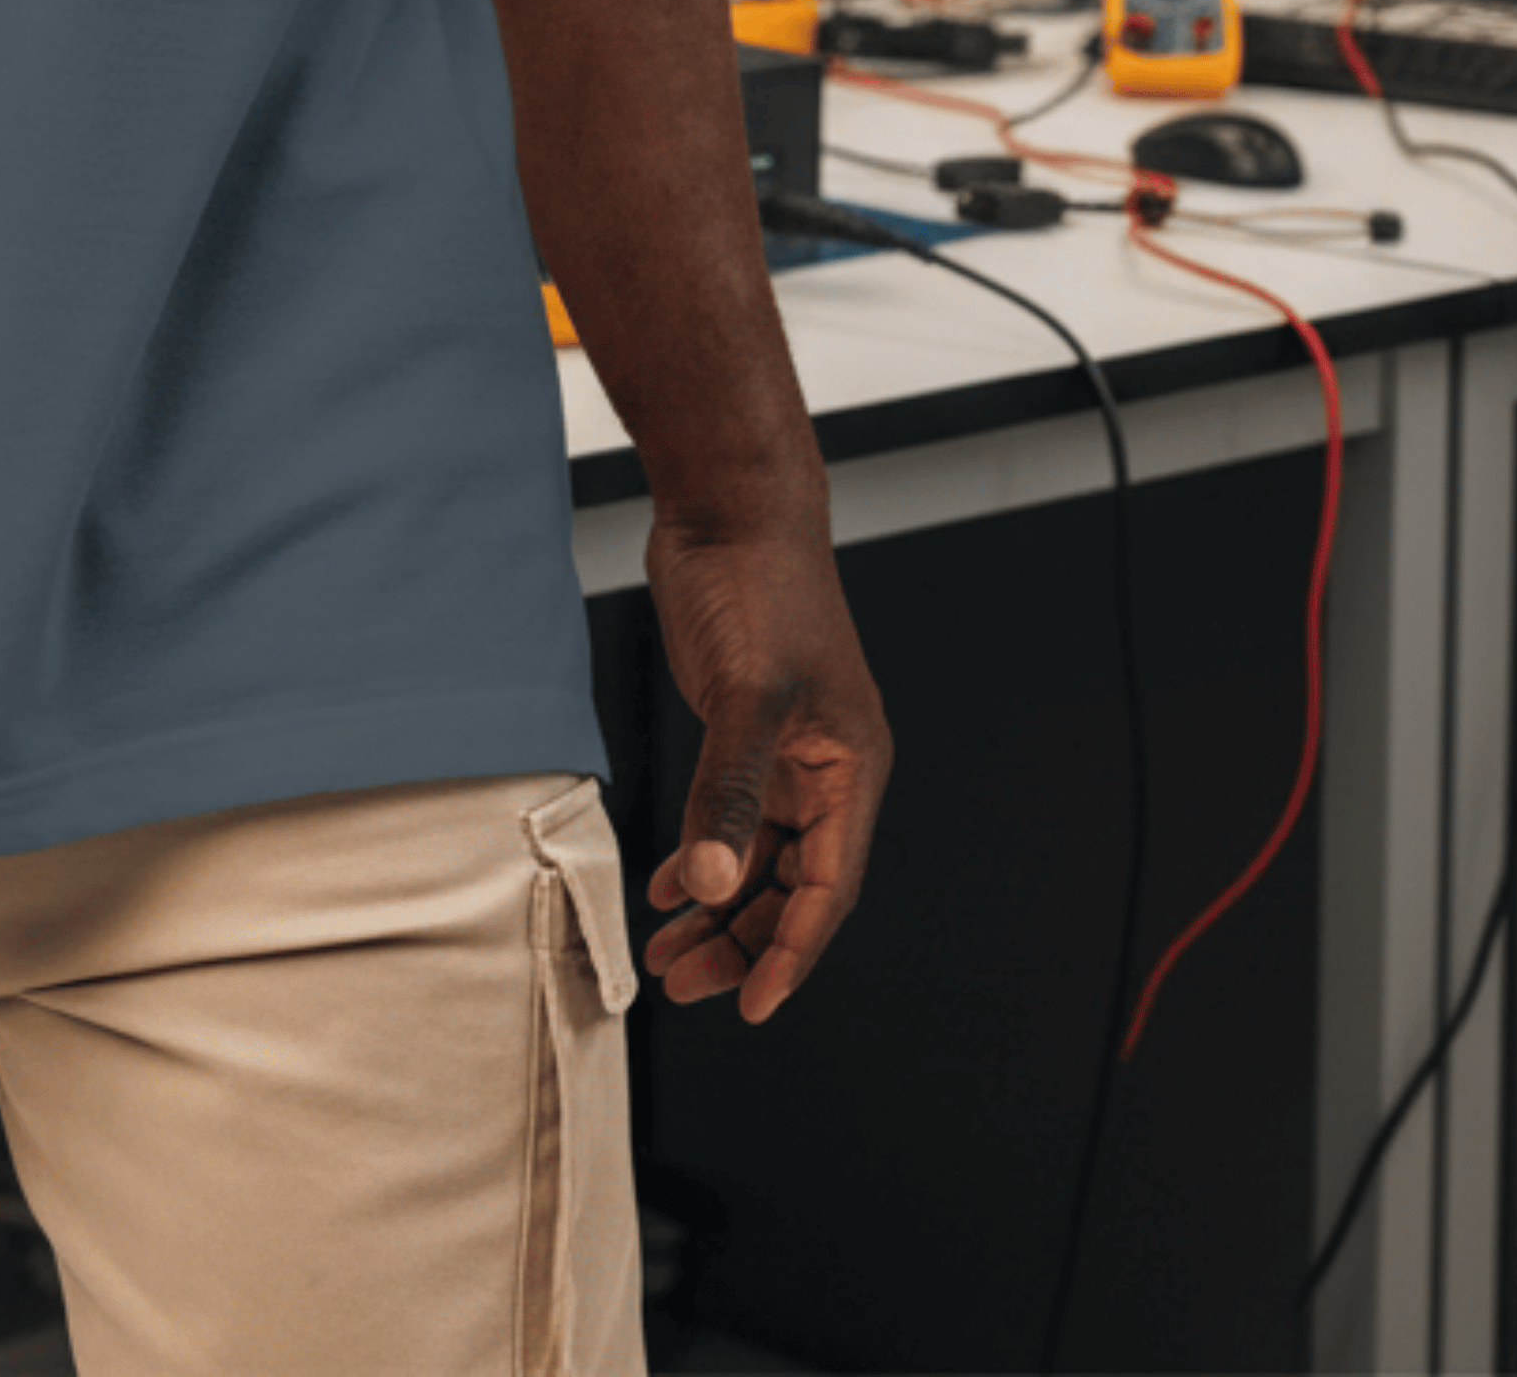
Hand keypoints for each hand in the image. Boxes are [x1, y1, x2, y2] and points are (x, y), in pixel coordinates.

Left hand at [638, 514, 890, 1024]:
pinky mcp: (743, 734)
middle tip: (683, 984)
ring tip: (665, 954)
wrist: (727, 510)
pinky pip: (731, 821)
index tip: (752, 1006)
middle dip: (741, 941)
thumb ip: (730, 792)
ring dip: (716, 909)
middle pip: (792, 888)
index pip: (828, 891)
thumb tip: (712, 881)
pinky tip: (666, 887)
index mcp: (851, 770)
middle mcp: (827, 772)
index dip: (791, 954)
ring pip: (758, 862)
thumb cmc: (758, 586)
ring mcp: (785, 755)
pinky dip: (699, 857)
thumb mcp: (745, 694)